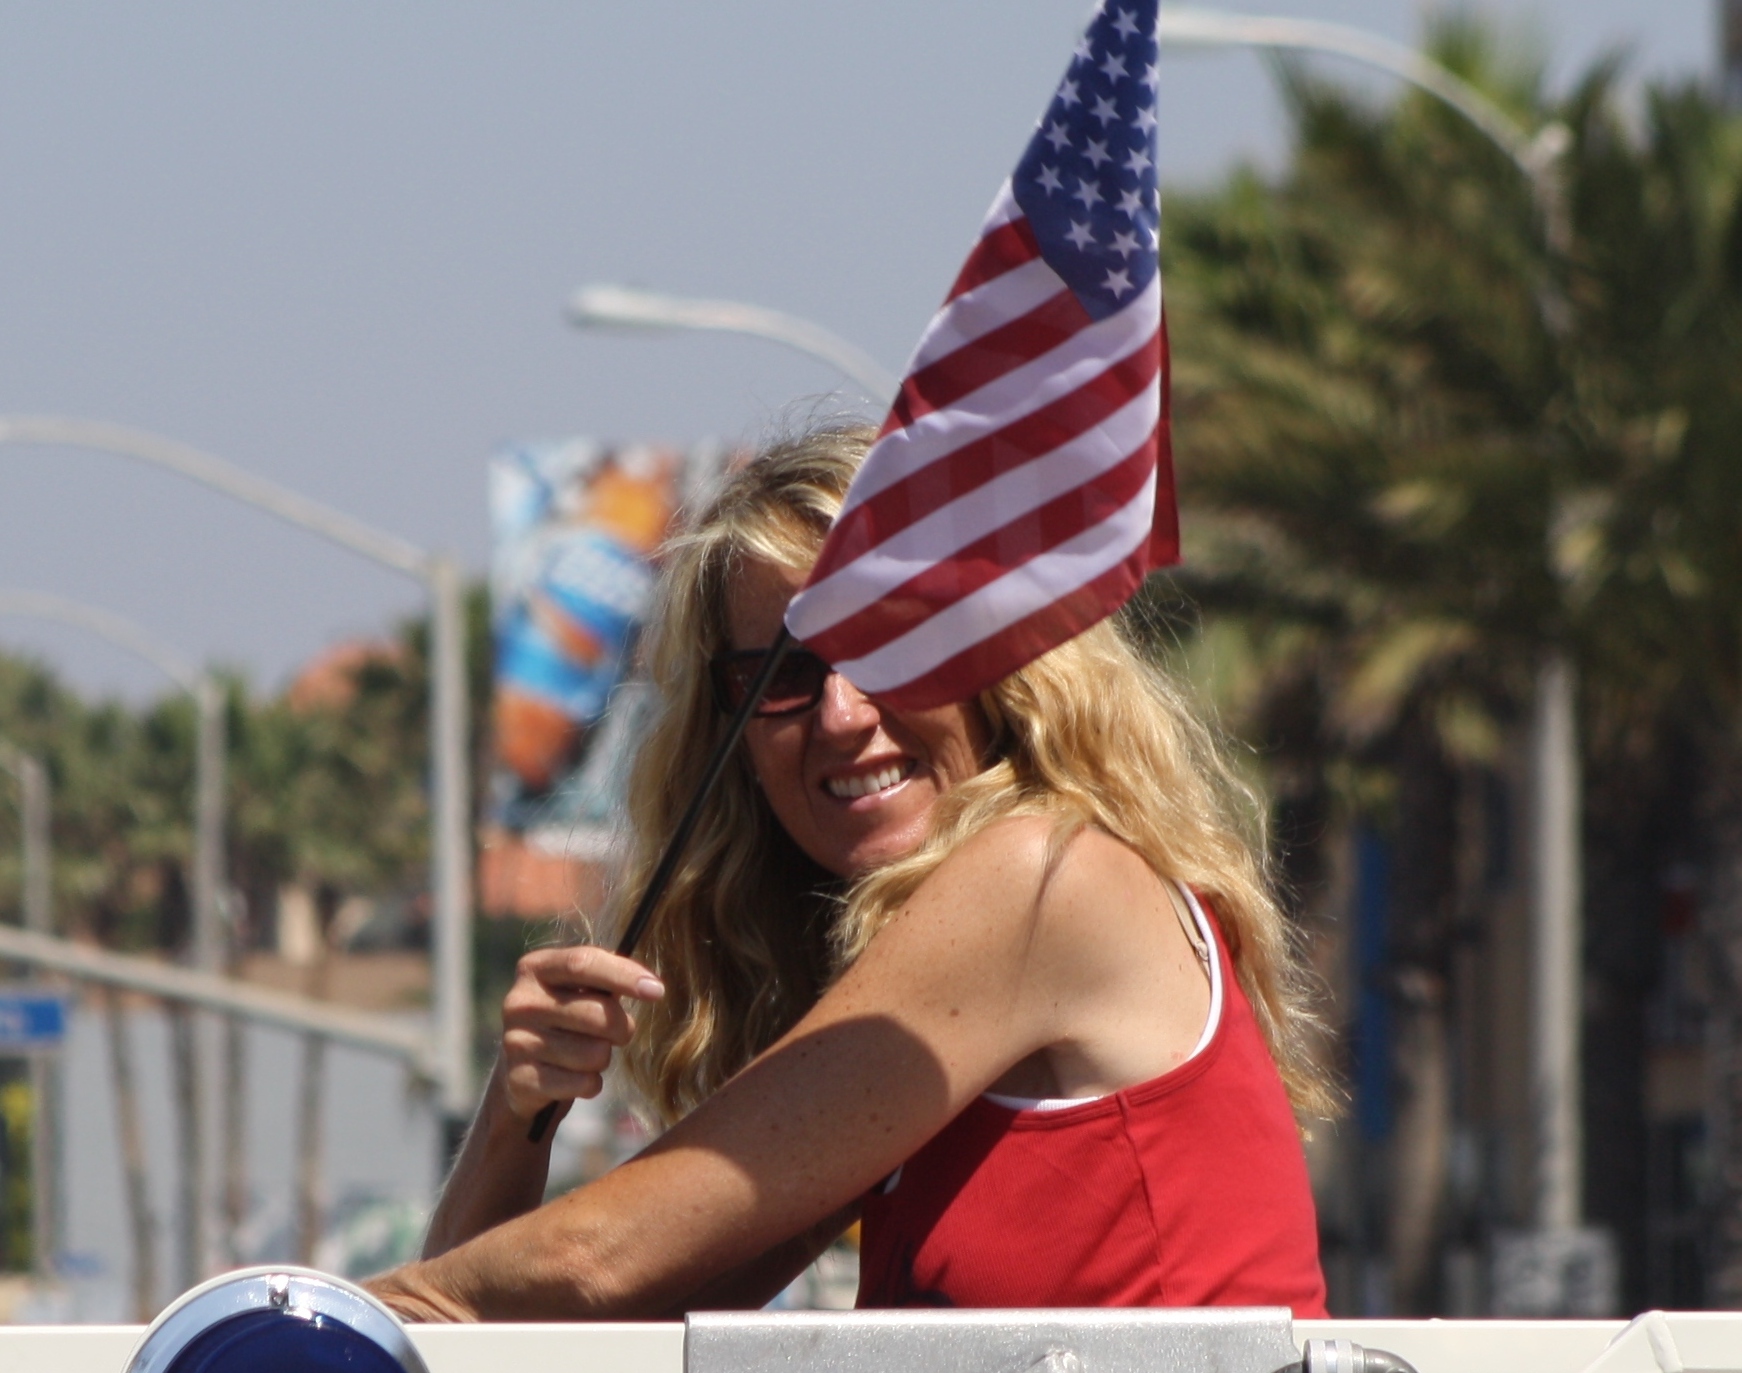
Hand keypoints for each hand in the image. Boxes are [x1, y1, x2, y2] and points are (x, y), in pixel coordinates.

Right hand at [500, 946, 664, 1124]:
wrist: (520, 1072)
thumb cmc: (565, 1020)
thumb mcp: (579, 989)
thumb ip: (609, 977)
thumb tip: (651, 985)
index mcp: (535, 968)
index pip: (583, 962)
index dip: (625, 975)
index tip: (657, 991)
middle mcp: (519, 1002)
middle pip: (598, 1013)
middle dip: (622, 1027)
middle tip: (618, 1033)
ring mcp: (516, 1042)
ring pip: (595, 1054)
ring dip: (603, 1058)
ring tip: (585, 1054)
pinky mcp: (521, 1080)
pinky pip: (583, 1083)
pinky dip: (591, 1083)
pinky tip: (574, 1077)